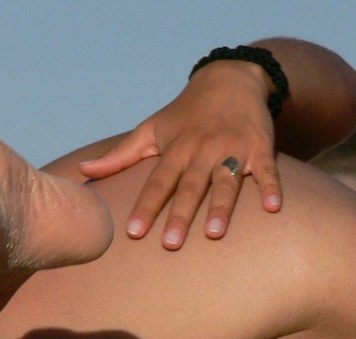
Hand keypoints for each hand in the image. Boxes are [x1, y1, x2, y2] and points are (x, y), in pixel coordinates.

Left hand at [79, 61, 282, 249]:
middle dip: (179, 214)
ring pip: (225, 181)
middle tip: (170, 244)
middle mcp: (202, 150)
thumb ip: (120, 155)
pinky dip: (271, 187)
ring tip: (214, 234)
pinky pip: (266, 170)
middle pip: (189, 187)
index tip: (133, 232)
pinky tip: (273, 208)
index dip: (145, 207)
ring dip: (221, 207)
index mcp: (176, 149)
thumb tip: (82, 172)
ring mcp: (232, 149)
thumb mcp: (151, 129)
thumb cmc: (186, 113)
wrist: (231, 78)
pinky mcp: (260, 147)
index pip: (157, 183)